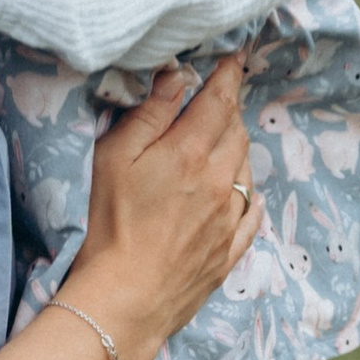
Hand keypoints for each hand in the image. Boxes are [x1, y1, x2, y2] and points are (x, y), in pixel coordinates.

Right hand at [67, 59, 253, 359]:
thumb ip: (149, 115)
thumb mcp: (114, 158)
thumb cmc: (109, 225)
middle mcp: (220, 181)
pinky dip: (247, 193)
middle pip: (236, 132)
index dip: (228, 76)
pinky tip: (239, 192)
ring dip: (236, 149)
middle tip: (217, 100)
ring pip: (245, 169)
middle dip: (229, 111)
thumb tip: (178, 77)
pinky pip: (251, 212)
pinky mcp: (229, 250)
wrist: (125, 299)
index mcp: (190, 152)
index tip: (234, 59)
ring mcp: (229, 218)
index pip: (219, 101)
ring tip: (219, 144)